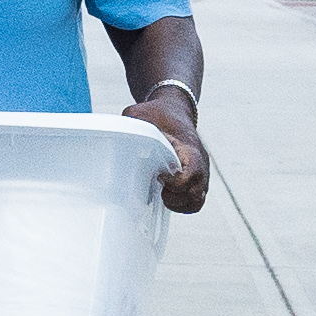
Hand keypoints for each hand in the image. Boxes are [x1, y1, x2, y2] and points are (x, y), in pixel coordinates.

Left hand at [132, 83, 210, 213]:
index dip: (175, 183)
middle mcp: (200, 163)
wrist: (174, 111)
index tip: (158, 176)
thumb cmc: (159, 114)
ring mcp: (201, 173)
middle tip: (157, 185)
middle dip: (173, 196)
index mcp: (189, 148)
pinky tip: (165, 193)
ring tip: (160, 191)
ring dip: (177, 202)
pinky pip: (194, 202)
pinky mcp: (196, 180)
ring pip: (196, 200)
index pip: (192, 174)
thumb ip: (130, 125)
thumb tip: (115, 136)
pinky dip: (180, 204)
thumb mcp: (141, 114)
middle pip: (195, 193)